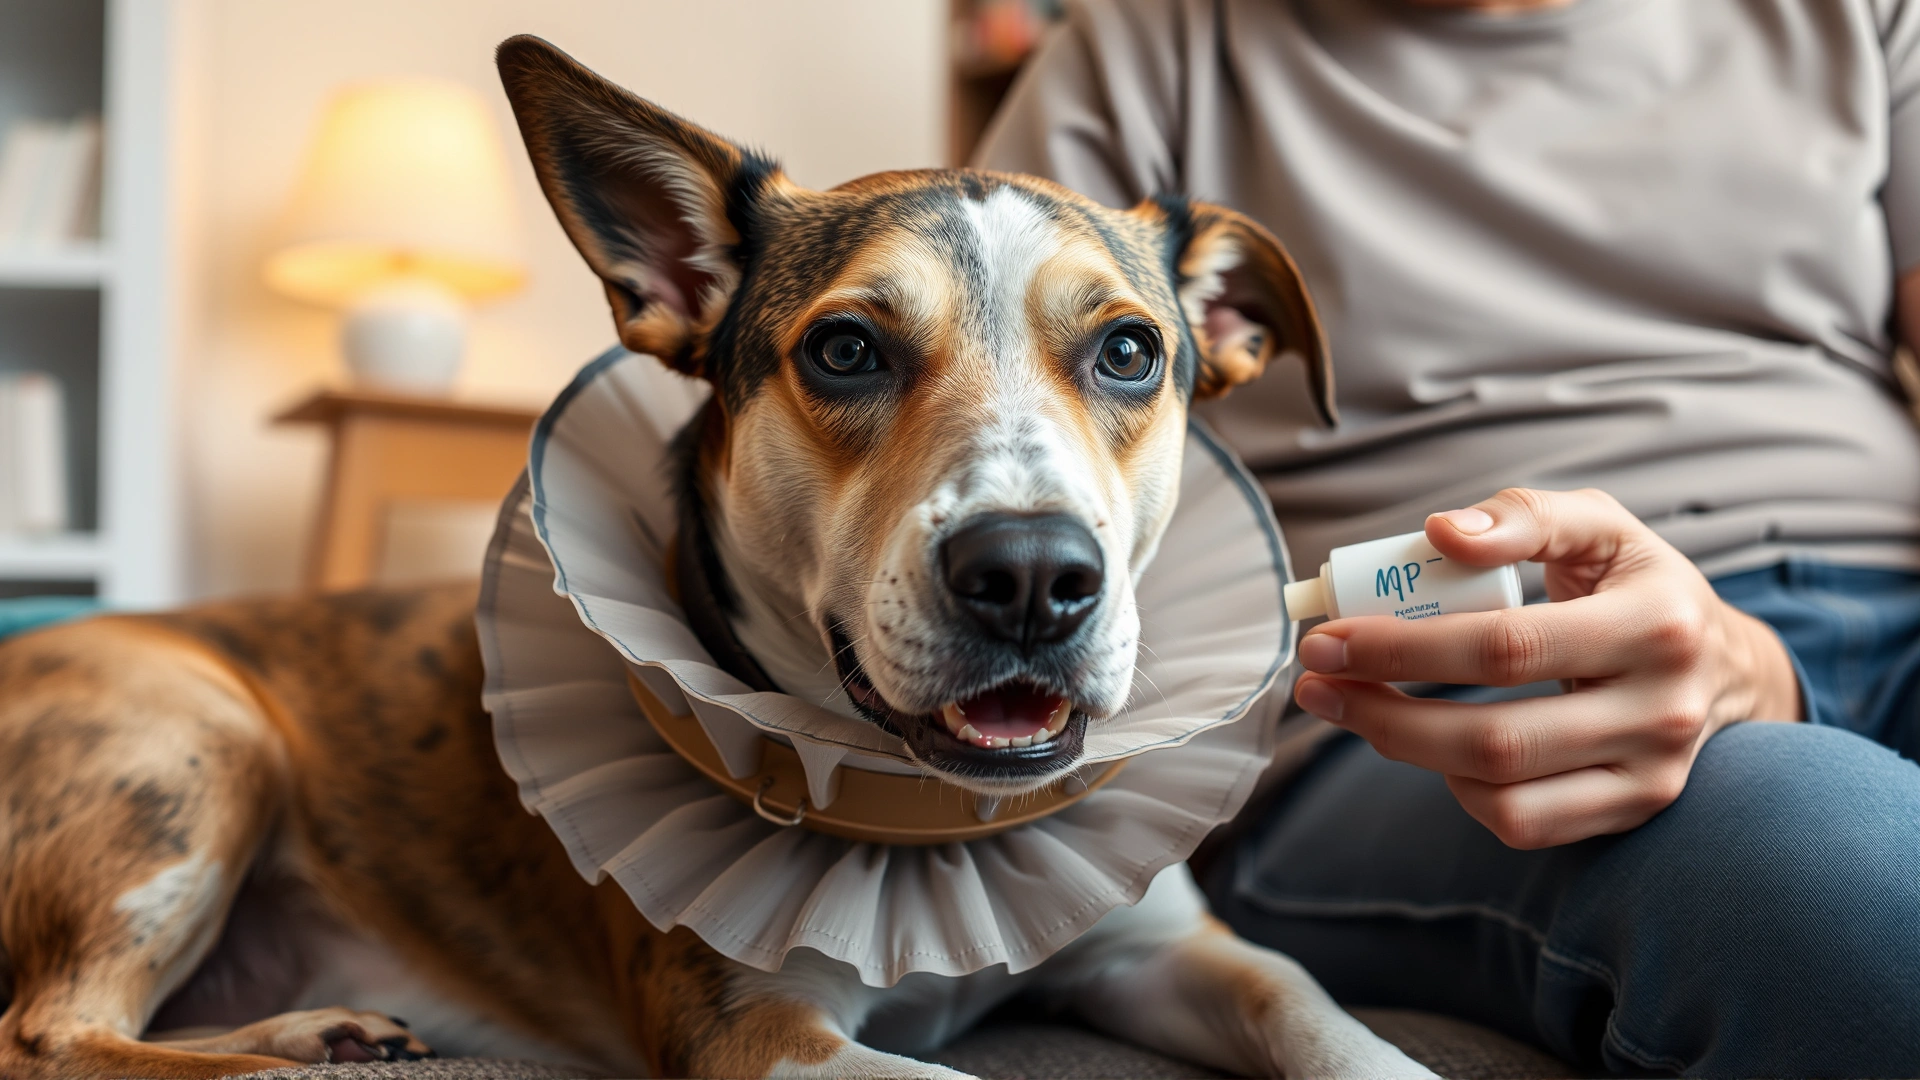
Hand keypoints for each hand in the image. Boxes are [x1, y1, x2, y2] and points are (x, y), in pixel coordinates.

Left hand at [1292, 488, 1801, 848]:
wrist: (1721, 663)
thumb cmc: (1635, 583)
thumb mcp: (1597, 525)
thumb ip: (1522, 516)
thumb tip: (1440, 532)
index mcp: (1654, 622)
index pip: (1506, 646)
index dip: (1404, 647)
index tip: (1328, 638)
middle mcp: (1661, 709)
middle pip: (1495, 737)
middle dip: (1384, 713)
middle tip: (1318, 685)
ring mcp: (1652, 773)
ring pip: (1503, 795)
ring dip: (1410, 754)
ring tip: (1362, 709)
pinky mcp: (1633, 811)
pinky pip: (1524, 824)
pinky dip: (1463, 791)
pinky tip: (1439, 747)